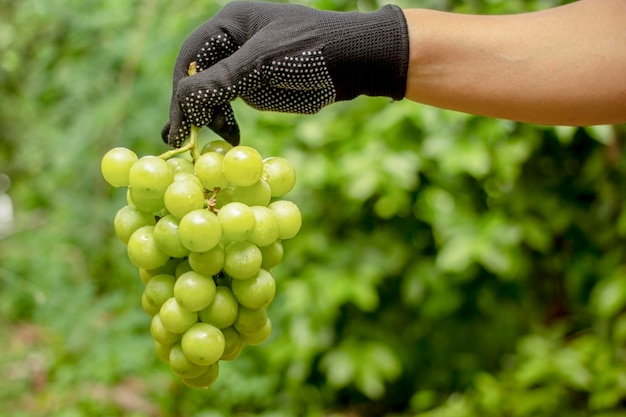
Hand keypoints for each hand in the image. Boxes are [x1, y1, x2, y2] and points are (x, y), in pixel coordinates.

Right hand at [162, 1, 408, 146]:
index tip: (180, 120)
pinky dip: (225, 121)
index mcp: (229, 24)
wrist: (353, 61)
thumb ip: (223, 79)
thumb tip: (184, 98)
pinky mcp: (256, 86)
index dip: (182, 88)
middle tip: (180, 139)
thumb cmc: (309, 50)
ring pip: (212, 93)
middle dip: (190, 106)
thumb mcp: (263, 62)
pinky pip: (231, 105)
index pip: (191, 56)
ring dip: (207, 117)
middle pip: (198, 76)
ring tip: (205, 141)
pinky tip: (229, 136)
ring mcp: (244, 66)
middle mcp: (232, 44)